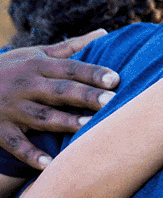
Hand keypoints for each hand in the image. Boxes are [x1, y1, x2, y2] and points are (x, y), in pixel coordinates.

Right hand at [0, 31, 118, 168]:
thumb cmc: (10, 69)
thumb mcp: (35, 54)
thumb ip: (70, 48)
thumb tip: (104, 33)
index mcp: (37, 66)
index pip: (70, 69)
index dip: (92, 73)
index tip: (116, 79)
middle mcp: (26, 86)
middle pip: (60, 91)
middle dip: (85, 96)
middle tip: (112, 101)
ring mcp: (12, 109)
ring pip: (42, 116)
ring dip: (65, 122)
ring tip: (89, 125)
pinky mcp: (0, 131)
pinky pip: (17, 144)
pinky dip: (31, 154)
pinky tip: (49, 164)